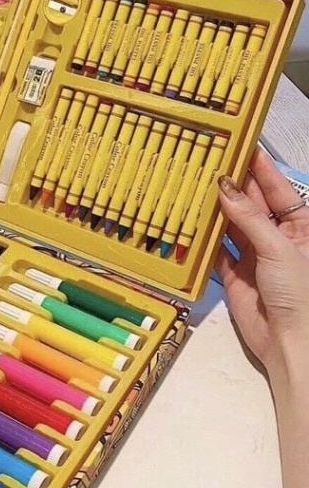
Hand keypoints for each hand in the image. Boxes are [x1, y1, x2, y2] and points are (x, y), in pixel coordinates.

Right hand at [215, 147, 308, 374]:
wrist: (289, 341)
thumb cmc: (299, 293)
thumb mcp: (278, 247)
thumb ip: (248, 217)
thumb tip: (224, 186)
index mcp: (300, 227)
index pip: (277, 189)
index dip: (259, 168)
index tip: (241, 145)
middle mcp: (277, 237)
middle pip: (251, 205)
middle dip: (232, 186)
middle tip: (208, 162)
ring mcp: (254, 255)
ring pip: (230, 225)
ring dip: (214, 209)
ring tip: (194, 187)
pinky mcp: (234, 274)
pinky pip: (216, 250)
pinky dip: (203, 238)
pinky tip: (189, 222)